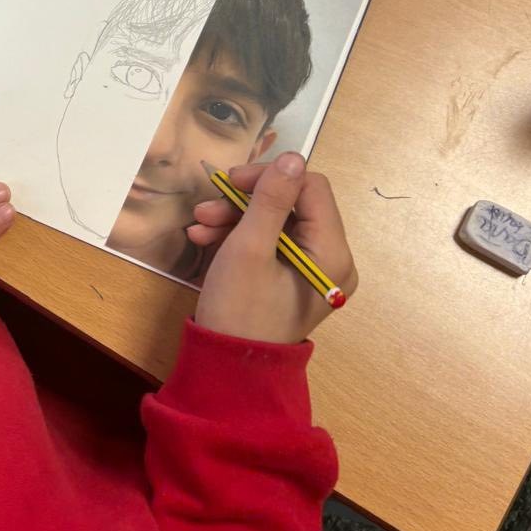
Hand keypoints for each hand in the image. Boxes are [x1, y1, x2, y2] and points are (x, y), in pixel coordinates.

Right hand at [189, 153, 356, 344]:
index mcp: (332, 253)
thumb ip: (270, 200)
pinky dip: (239, 236)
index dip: (269, 177)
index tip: (228, 182)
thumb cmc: (239, 311)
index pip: (310, 188)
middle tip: (205, 208)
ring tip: (199, 227)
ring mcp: (312, 271)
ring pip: (276, 222)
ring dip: (235, 217)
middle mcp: (331, 260)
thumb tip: (293, 158)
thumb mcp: (249, 249)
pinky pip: (270, 244)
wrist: (229, 372)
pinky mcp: (292, 279)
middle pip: (292, 204)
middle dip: (244, 201)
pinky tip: (206, 239)